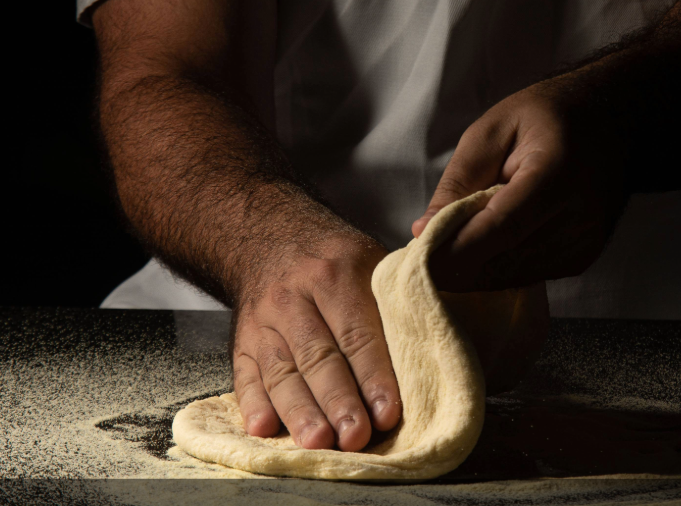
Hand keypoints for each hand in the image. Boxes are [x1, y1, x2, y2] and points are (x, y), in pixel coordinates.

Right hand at [230, 236, 401, 450]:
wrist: (270, 237)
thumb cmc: (336, 261)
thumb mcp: (371, 261)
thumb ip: (399, 298)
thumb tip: (439, 345)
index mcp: (335, 275)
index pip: (358, 332)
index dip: (374, 375)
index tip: (388, 413)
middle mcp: (294, 298)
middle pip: (318, 357)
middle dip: (338, 401)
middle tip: (355, 437)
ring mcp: (263, 322)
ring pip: (281, 371)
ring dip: (300, 411)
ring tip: (317, 442)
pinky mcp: (241, 341)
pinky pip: (245, 375)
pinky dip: (253, 404)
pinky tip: (264, 429)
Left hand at [412, 78, 629, 291]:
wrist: (615, 122)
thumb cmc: (549, 117)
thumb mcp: (494, 129)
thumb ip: (460, 180)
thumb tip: (425, 231)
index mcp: (558, 173)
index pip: (501, 228)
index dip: (456, 252)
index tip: (417, 262)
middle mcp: (579, 217)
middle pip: (504, 261)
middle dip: (454, 267)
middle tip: (416, 260)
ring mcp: (584, 243)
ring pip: (512, 276)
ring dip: (473, 271)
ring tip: (443, 250)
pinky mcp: (582, 258)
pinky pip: (526, 275)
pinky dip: (496, 269)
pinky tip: (480, 249)